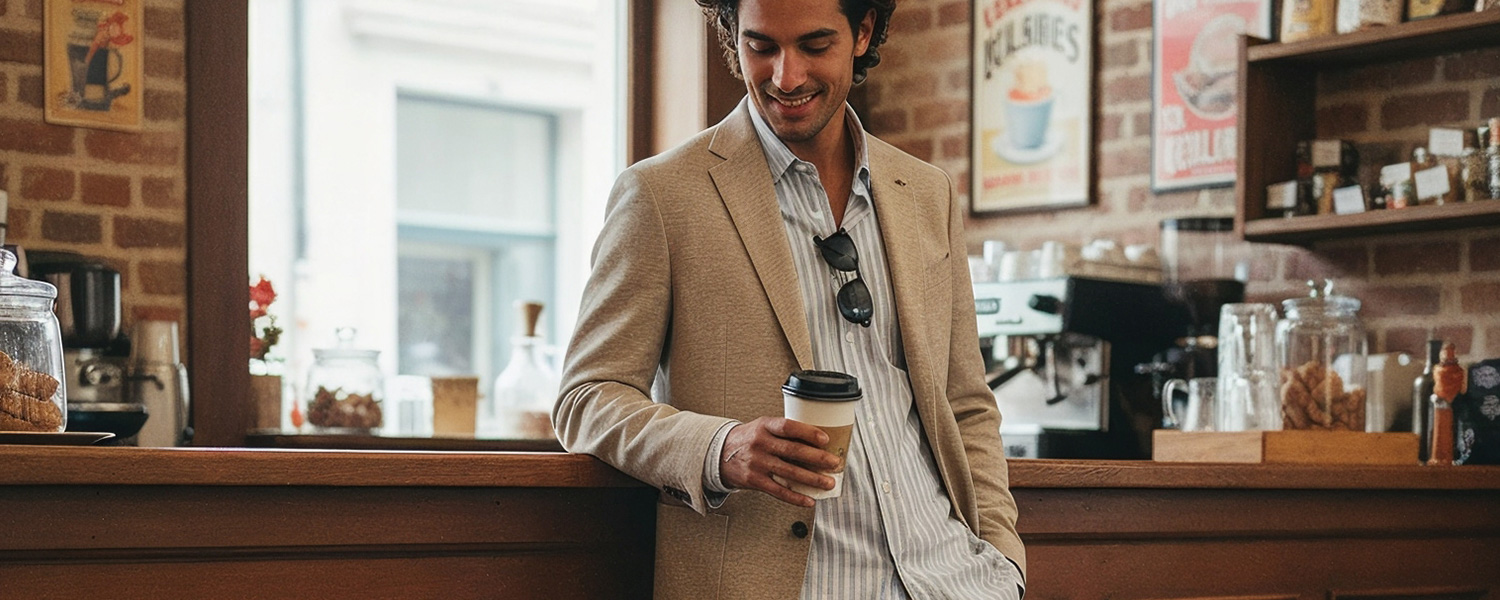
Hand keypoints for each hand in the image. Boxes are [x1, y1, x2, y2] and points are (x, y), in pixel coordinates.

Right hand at [719, 417, 841, 507]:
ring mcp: (757, 463)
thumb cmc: (749, 439)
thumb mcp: (764, 427)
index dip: (808, 433)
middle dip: (817, 458)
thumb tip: (819, 443)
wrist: (720, 453)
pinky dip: (795, 497)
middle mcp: (760, 443)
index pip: (788, 427)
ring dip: (812, 480)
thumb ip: (786, 433)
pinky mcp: (754, 480)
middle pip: (793, 451)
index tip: (825, 440)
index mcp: (765, 426)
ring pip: (789, 472)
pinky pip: (778, 491)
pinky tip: (808, 500)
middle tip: (834, 463)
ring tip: (828, 483)